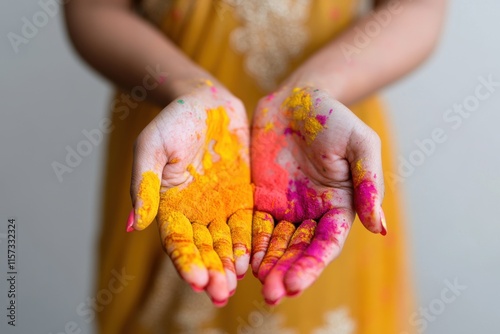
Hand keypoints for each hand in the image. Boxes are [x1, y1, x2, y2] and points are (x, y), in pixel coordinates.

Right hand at [127, 80, 252, 305]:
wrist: (208, 102)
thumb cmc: (174, 119)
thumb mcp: (151, 145)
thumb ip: (143, 183)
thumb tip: (136, 224)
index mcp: (170, 205)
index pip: (177, 242)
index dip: (187, 262)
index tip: (198, 281)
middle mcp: (195, 212)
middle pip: (204, 249)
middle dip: (212, 272)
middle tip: (222, 293)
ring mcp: (220, 206)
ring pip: (227, 243)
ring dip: (231, 264)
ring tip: (239, 282)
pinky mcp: (243, 197)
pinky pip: (249, 224)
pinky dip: (251, 242)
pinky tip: (257, 258)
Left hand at [250, 86, 385, 304]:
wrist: (296, 98)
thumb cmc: (333, 117)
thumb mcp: (360, 144)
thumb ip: (369, 183)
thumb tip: (379, 227)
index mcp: (339, 205)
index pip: (326, 244)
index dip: (311, 265)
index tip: (294, 283)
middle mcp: (312, 212)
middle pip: (298, 251)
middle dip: (286, 273)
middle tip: (271, 295)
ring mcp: (286, 206)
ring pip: (275, 244)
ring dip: (267, 266)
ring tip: (255, 286)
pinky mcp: (261, 197)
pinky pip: (253, 225)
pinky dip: (249, 244)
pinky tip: (240, 261)